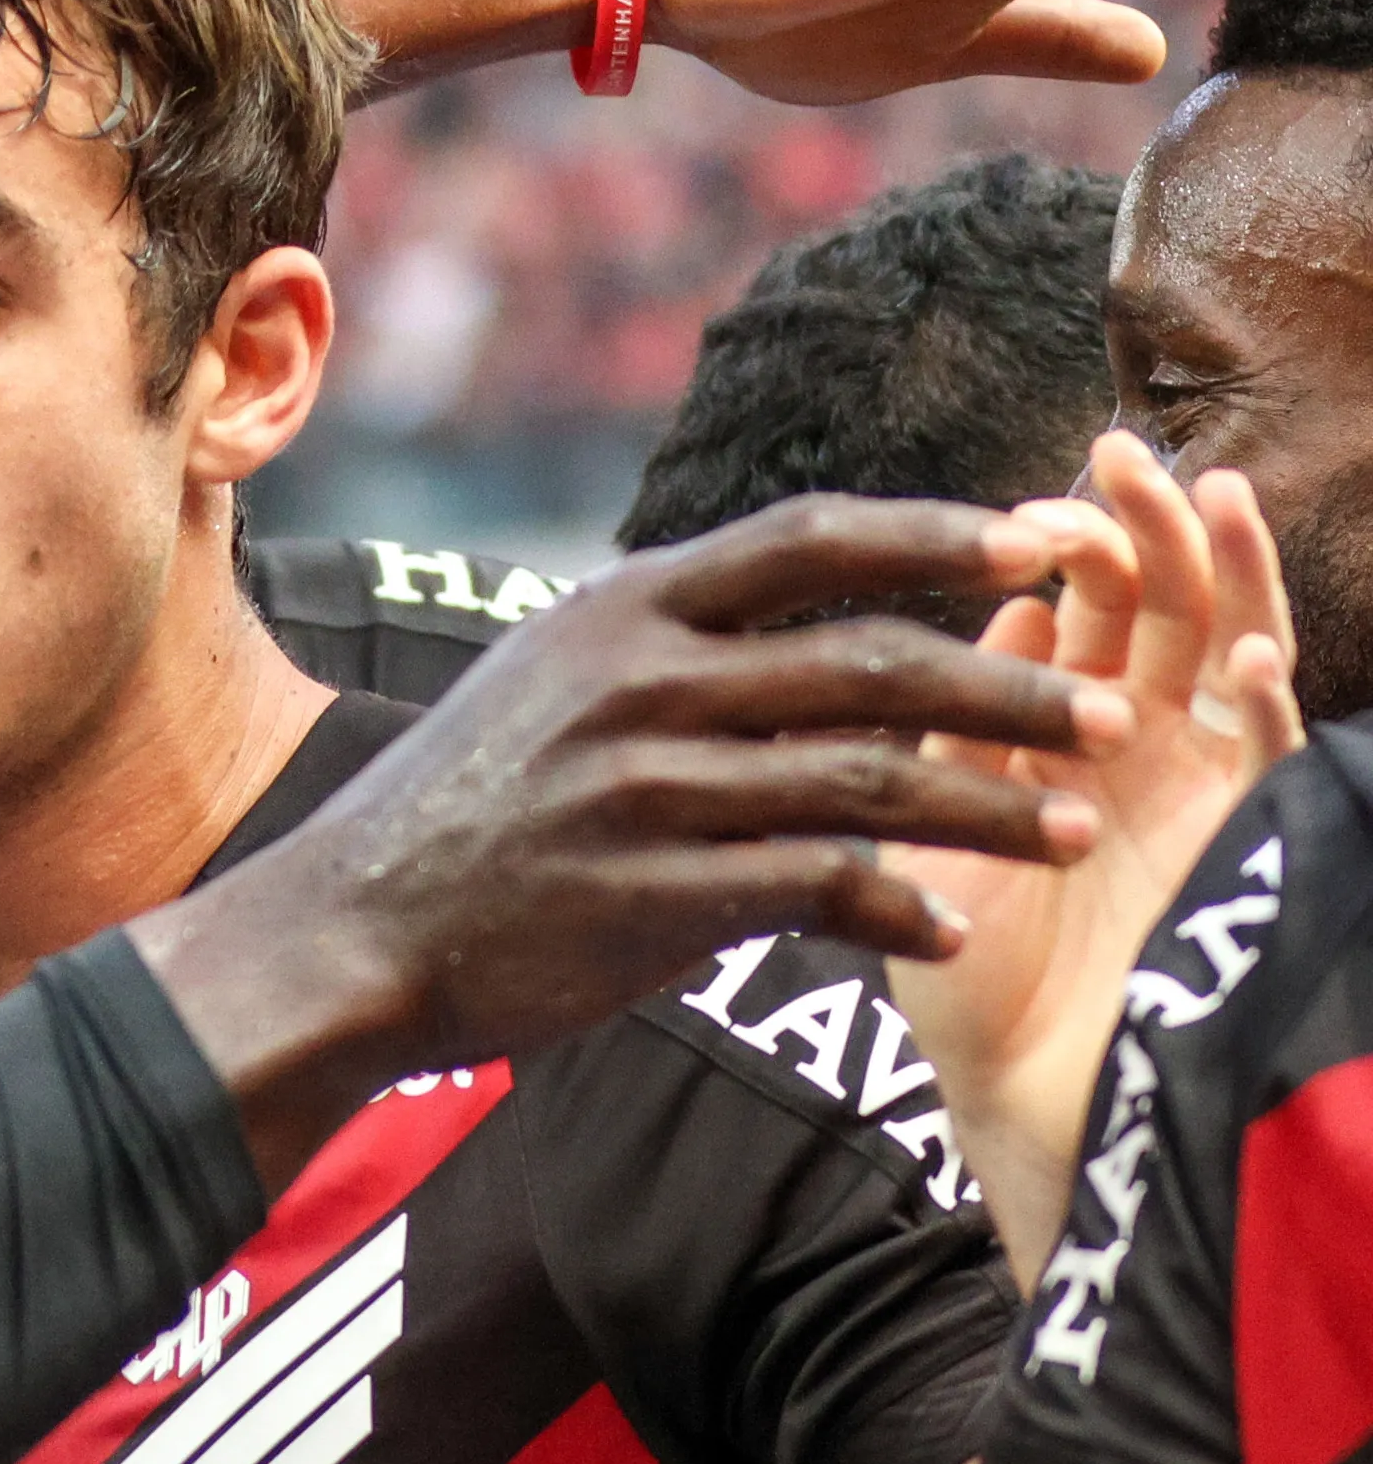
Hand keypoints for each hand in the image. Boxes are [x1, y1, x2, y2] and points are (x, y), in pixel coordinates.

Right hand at [138, 496, 1128, 1187]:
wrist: (352, 924)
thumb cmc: (471, 807)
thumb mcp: (554, 682)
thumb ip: (681, 648)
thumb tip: (836, 625)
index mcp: (622, 612)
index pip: (811, 539)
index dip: (941, 533)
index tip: (1052, 538)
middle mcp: (637, 682)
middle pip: (870, 659)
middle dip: (1010, 685)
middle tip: (1111, 710)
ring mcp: (641, 788)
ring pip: (866, 777)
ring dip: (988, 806)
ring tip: (1074, 827)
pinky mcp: (647, 895)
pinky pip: (815, 888)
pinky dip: (899, 908)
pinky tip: (952, 929)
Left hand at [885, 435, 1298, 1278]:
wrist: (1024, 1110)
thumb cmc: (970, 980)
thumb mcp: (941, 834)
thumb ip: (956, 734)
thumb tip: (1004, 619)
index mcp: (1060, 741)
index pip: (1080, 615)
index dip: (1063, 547)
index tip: (1034, 492)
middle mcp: (1142, 757)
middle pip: (1161, 612)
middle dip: (1146, 531)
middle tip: (1120, 452)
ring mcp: (1203, 798)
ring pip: (1228, 660)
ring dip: (1223, 580)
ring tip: (1209, 497)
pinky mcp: (1248, 851)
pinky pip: (1265, 765)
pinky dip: (1258, 709)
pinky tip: (1240, 661)